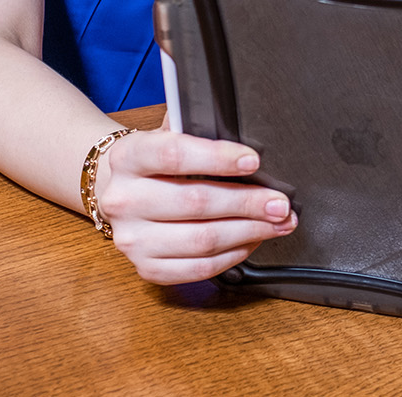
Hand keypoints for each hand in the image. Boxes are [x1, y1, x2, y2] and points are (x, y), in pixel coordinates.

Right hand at [95, 130, 296, 284]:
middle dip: (247, 202)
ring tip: (277, 223)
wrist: (121, 192)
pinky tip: (252, 240)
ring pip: (201, 240)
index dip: (217, 158)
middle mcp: (124, 200)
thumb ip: (199, 133)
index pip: (174, 155)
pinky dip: (233, 255)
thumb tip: (247, 140)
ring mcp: (132, 239)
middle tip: (280, 202)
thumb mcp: (168, 136)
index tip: (253, 161)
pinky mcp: (147, 268)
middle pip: (195, 202)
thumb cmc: (156, 164)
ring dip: (249, 231)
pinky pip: (199, 268)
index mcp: (128, 157)